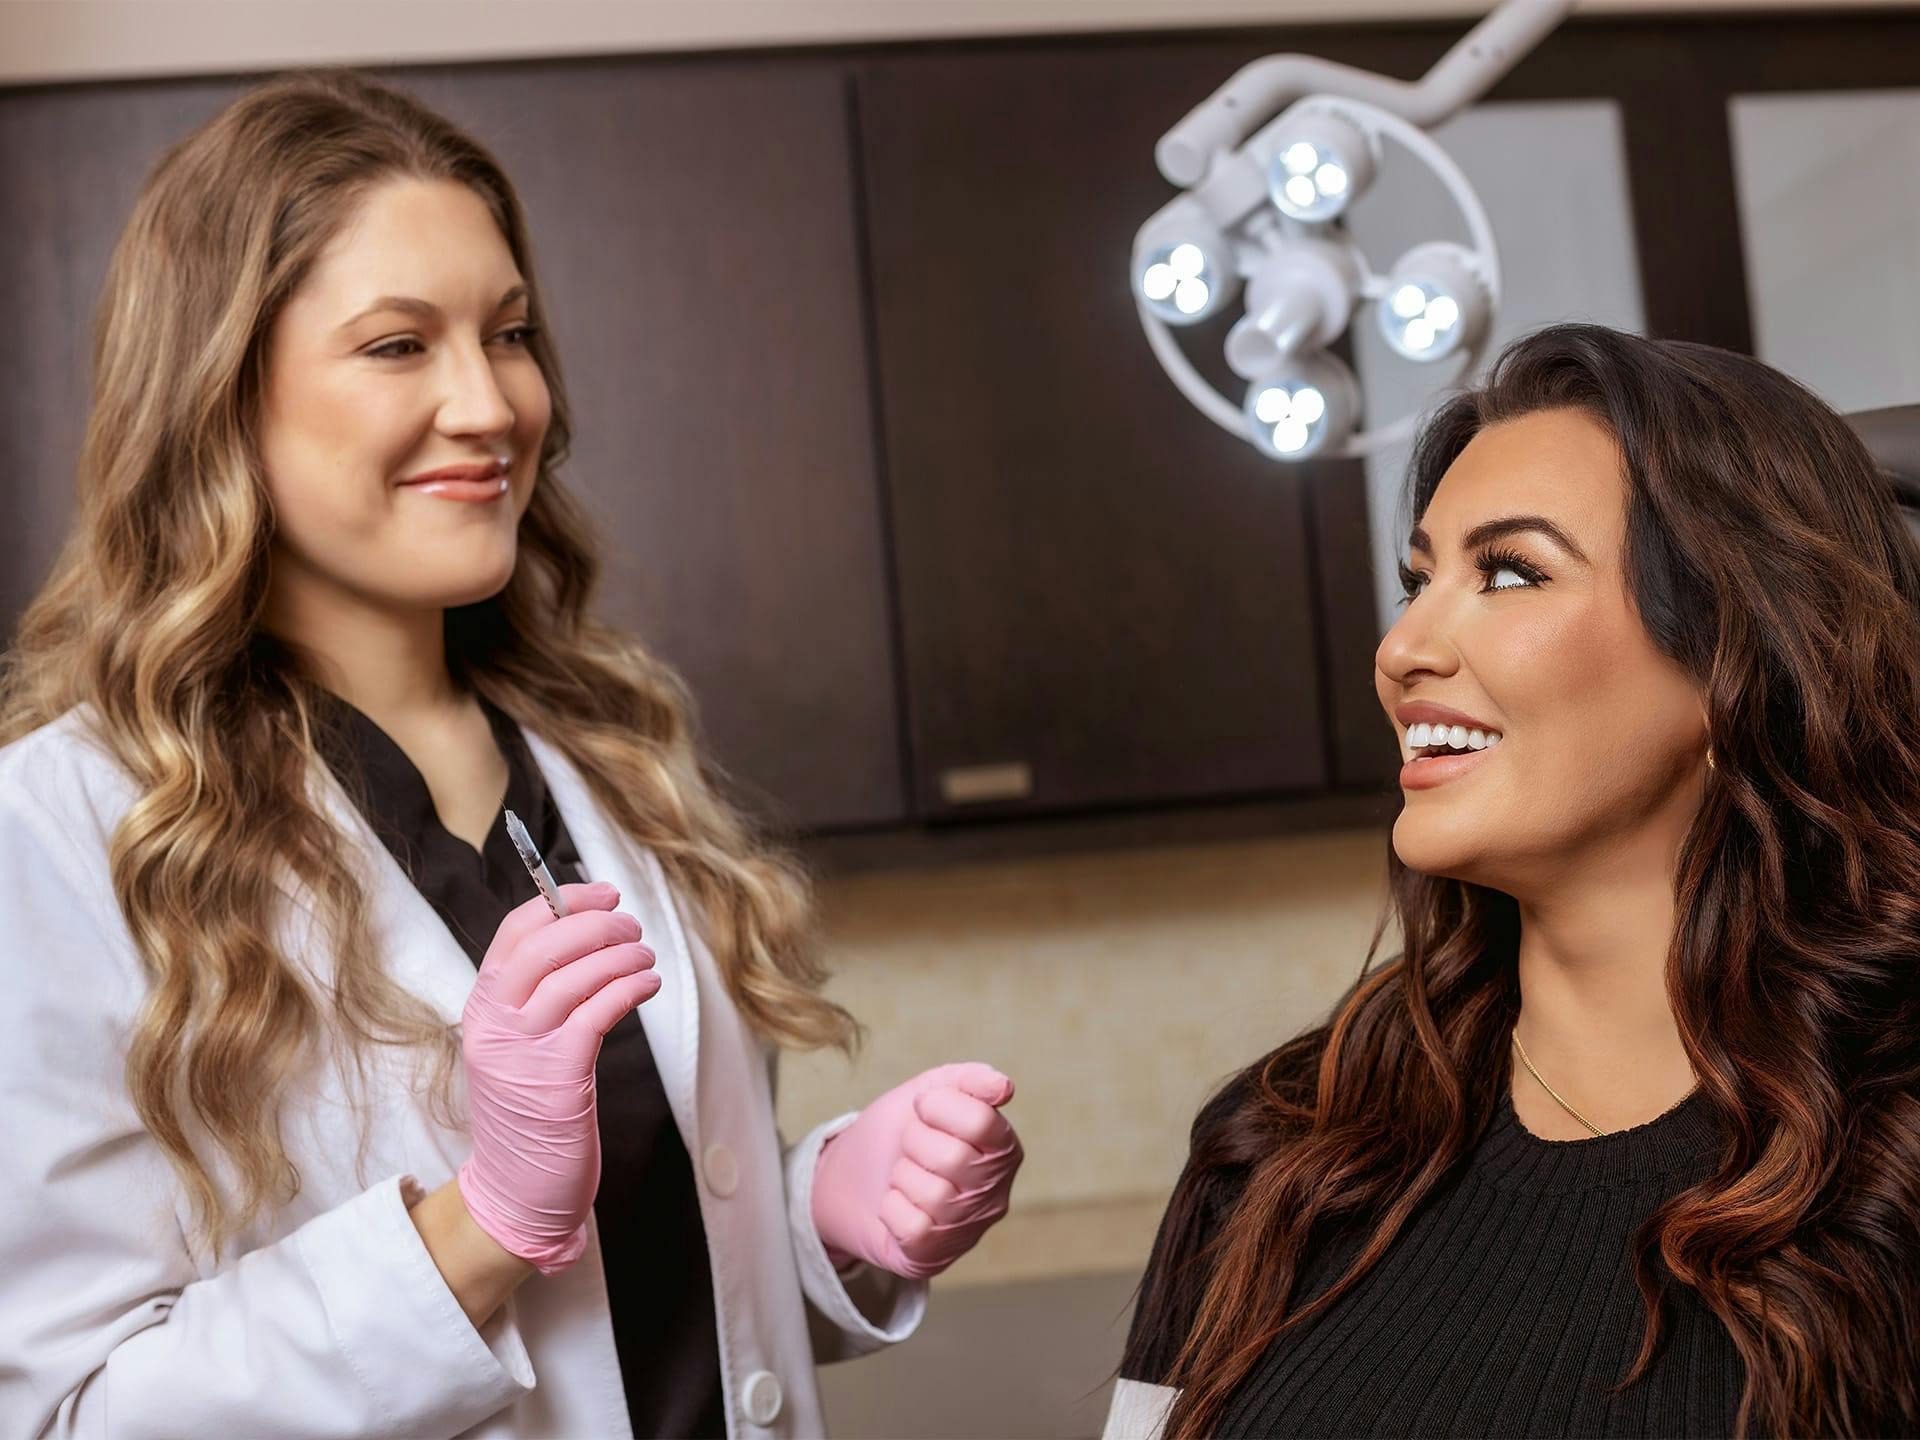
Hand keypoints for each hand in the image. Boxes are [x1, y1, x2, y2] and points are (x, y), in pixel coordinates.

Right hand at [454, 881, 660, 1274]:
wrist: (517, 1189)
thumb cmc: (529, 1109)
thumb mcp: (520, 1043)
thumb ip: (539, 995)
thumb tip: (589, 934)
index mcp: (482, 1008)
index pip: (514, 933)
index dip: (562, 902)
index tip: (603, 893)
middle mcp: (494, 1026)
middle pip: (541, 947)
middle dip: (594, 924)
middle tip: (631, 924)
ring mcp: (522, 1053)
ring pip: (571, 978)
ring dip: (618, 956)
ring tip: (645, 956)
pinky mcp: (556, 1081)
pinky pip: (595, 1015)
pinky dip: (627, 989)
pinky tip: (647, 985)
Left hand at [810, 1061, 1023, 1280]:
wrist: (850, 1174)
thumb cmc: (898, 1133)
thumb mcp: (929, 1092)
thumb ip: (967, 1080)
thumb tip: (1003, 1087)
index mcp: (1002, 1149)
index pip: (982, 1122)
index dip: (939, 1106)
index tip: (921, 1106)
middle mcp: (994, 1193)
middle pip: (955, 1158)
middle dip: (916, 1142)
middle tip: (908, 1145)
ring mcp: (966, 1230)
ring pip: (933, 1195)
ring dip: (902, 1176)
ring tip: (903, 1174)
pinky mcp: (933, 1256)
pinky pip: (913, 1227)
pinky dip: (892, 1208)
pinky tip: (895, 1204)